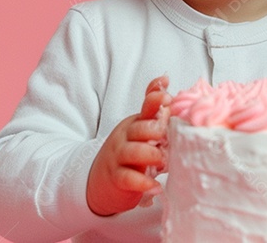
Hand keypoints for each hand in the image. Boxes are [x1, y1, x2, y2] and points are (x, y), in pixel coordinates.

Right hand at [86, 76, 172, 216]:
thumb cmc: (129, 152)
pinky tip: (155, 186)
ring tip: (164, 163)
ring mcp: (119, 157)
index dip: (155, 101)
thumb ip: (154, 109)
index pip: (146, 107)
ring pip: (134, 151)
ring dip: (152, 155)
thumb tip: (164, 79)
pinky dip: (143, 183)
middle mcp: (126, 137)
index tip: (166, 97)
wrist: (100, 181)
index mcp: (136, 123)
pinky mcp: (116, 178)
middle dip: (156, 130)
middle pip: (140, 128)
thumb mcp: (141, 128)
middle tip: (167, 138)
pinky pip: (128, 178)